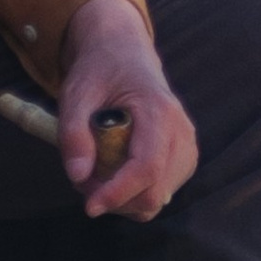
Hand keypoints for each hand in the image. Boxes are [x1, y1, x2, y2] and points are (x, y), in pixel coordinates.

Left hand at [58, 0, 196, 221]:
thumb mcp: (76, 93)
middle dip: (116, 199)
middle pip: (155, 192)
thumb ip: (73, 132)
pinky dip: (135, 194)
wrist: (124, 54)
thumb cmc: (100, 70)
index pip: (147, 167)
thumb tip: (78, 175)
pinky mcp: (184, 158)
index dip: (119, 193)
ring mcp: (187, 147)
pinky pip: (160, 193)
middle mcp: (182, 132)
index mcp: (159, 111)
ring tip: (98, 169)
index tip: (90, 206)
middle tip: (84, 180)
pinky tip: (116, 171)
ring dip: (124, 199)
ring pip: (158, 199)